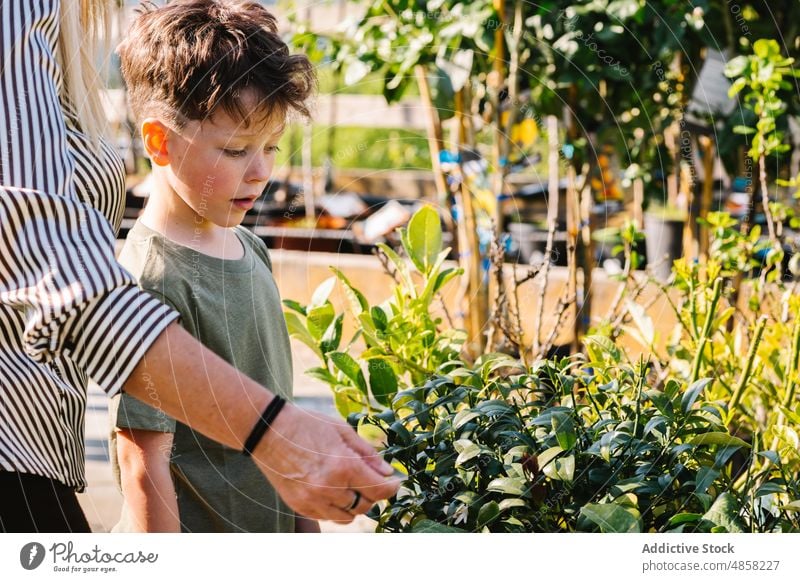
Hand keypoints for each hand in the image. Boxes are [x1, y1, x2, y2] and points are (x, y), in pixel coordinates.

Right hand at [252, 404, 399, 521]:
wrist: (268, 430)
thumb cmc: (307, 424)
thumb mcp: (342, 431)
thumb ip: (368, 454)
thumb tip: (387, 473)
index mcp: (343, 466)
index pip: (380, 490)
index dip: (392, 487)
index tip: (395, 482)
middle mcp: (329, 488)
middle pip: (366, 505)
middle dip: (373, 493)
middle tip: (371, 479)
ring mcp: (313, 500)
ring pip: (348, 516)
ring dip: (355, 503)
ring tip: (350, 484)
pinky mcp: (299, 506)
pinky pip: (328, 517)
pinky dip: (336, 507)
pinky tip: (332, 490)